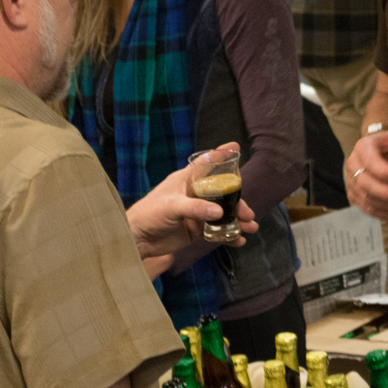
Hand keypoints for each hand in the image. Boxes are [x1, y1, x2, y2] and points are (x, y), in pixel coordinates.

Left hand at [128, 142, 257, 258]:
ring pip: (223, 214)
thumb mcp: (171, 206)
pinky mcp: (196, 230)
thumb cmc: (149, 214)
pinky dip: (229, 235)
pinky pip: (217, 231)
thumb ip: (195, 208)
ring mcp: (197, 213)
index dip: (220, 155)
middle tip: (247, 213)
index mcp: (187, 181)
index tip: (235, 146)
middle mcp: (195, 195)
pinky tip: (238, 241)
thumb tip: (219, 212)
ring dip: (237, 220)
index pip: (206, 164)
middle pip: (222, 194)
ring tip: (251, 228)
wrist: (137, 239)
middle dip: (237, 203)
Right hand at [345, 128, 387, 222]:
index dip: (382, 170)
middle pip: (364, 183)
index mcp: (364, 147)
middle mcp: (353, 164)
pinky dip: (384, 214)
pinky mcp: (355, 196)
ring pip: (366, 199)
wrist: (382, 152)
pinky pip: (366, 209)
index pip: (369, 160)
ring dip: (386, 207)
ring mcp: (352, 182)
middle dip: (385, 193)